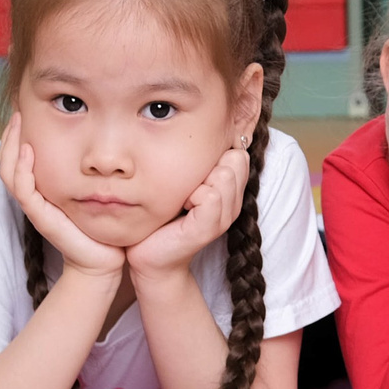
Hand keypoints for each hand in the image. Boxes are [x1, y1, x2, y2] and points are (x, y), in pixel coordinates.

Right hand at [0, 113, 126, 281]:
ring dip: (11, 145)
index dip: (19, 133)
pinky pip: (24, 190)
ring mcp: (36, 206)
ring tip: (18, 121)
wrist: (105, 261)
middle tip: (18, 107)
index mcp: (43, 187)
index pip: (20, 155)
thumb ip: (93, 168)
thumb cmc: (103, 224)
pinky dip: (22, 169)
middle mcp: (35, 195)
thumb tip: (104, 143)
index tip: (28, 107)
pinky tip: (29, 150)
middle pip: (8, 159)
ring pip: (9, 171)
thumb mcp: (97, 188)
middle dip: (10, 133)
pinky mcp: (41, 217)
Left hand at [129, 143, 249, 277]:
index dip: (214, 157)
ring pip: (225, 175)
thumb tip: (203, 132)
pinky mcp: (210, 228)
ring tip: (183, 199)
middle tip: (186, 188)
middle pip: (235, 160)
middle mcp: (233, 203)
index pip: (239, 154)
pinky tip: (182, 207)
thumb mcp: (184, 183)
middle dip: (208, 167)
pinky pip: (211, 195)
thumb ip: (199, 163)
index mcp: (230, 191)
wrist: (149, 256)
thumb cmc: (161, 216)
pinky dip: (193, 196)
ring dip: (198, 181)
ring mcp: (225, 217)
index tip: (192, 175)